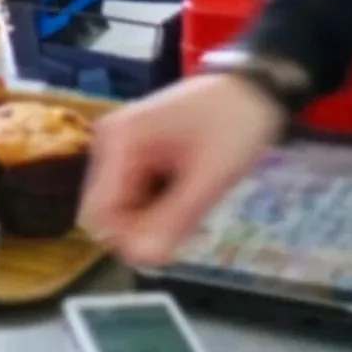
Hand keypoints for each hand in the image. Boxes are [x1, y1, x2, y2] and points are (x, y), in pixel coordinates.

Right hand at [81, 73, 287, 266]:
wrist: (253, 90)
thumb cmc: (233, 126)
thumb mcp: (208, 179)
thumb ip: (173, 220)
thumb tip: (142, 261)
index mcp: (120, 141)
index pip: (99, 213)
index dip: (127, 239)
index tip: (168, 246)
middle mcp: (110, 141)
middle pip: (110, 210)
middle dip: (145, 226)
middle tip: (189, 219)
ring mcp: (121, 145)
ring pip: (123, 205)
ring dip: (154, 216)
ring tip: (192, 200)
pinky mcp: (134, 151)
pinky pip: (135, 193)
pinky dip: (158, 202)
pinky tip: (186, 192)